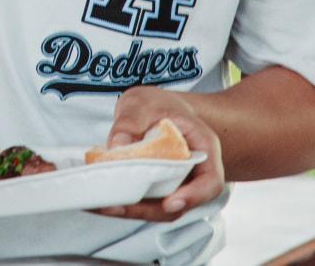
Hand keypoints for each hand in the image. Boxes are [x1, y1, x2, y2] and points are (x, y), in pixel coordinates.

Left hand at [90, 86, 223, 223]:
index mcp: (203, 148)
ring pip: (162, 208)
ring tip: (105, 206)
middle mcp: (194, 173)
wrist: (157, 108)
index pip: (210, 181)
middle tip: (119, 207)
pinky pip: (147, 203)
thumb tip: (117, 145)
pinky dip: (128, 204)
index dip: (194, 196)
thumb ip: (131, 122)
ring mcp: (177, 185)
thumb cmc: (158, 105)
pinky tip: (104, 201)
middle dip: (149, 209)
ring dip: (134, 210)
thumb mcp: (143, 104)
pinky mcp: (158, 190)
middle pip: (182, 202)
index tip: (170, 202)